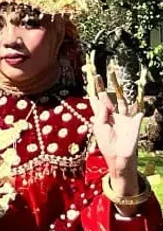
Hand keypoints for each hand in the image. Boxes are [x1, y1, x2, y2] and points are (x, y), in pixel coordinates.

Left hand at [86, 61, 142, 183]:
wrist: (120, 157)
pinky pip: (138, 109)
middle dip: (104, 85)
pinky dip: (140, 101)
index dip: (93, 90)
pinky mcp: (135, 121)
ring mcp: (124, 117)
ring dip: (119, 88)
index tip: (90, 78)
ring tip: (117, 76)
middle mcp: (112, 114)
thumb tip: (99, 99)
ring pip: (121, 99)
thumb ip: (100, 113)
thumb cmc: (106, 145)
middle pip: (108, 96)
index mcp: (101, 116)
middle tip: (101, 72)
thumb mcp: (100, 128)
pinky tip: (140, 90)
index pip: (96, 100)